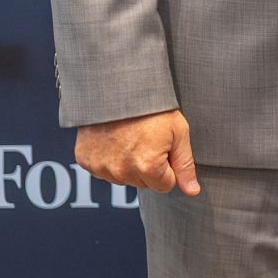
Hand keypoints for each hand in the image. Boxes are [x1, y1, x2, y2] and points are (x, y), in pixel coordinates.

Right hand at [75, 109, 198, 196]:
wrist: (118, 87)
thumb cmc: (152, 107)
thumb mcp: (178, 132)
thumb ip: (185, 165)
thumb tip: (192, 191)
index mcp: (147, 167)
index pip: (165, 186)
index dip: (168, 166)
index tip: (164, 147)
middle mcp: (121, 172)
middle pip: (144, 184)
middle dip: (149, 167)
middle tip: (148, 139)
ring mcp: (100, 167)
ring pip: (123, 179)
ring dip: (129, 164)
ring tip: (131, 137)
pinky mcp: (85, 160)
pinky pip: (103, 170)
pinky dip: (110, 159)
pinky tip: (115, 140)